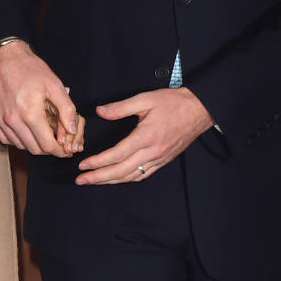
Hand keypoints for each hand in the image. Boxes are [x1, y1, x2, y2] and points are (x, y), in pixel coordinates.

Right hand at [0, 40, 81, 156]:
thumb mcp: (54, 84)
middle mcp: (12, 120)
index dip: (59, 151)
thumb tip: (72, 130)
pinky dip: (16, 139)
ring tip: (40, 132)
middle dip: (47, 148)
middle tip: (55, 141)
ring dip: (32, 144)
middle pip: (33, 149)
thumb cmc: (29, 68)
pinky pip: (4, 138)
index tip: (65, 149)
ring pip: (19, 145)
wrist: (2, 56)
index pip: (46, 145)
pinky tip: (24, 129)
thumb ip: (66, 109)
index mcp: (30, 113)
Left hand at [76, 87, 212, 184]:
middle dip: (99, 177)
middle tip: (81, 180)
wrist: (199, 110)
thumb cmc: (173, 103)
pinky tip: (117, 178)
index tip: (83, 165)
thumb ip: (120, 107)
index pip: (117, 154)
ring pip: (131, 176)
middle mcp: (152, 152)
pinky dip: (127, 179)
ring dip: (111, 181)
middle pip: (121, 171)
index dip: (98, 162)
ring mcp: (159, 159)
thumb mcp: (145, 99)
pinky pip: (143, 175)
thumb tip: (100, 111)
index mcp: (146, 137)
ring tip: (94, 181)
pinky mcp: (163, 160)